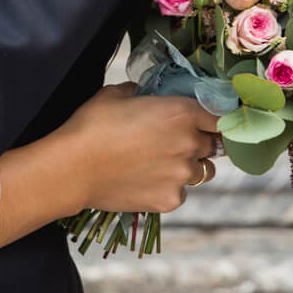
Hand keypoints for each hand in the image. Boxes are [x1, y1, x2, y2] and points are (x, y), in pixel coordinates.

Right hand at [56, 83, 222, 215]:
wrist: (72, 168)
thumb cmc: (91, 126)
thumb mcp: (114, 95)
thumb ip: (138, 92)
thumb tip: (140, 94)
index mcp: (181, 113)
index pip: (220, 116)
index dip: (214, 119)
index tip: (207, 121)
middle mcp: (189, 144)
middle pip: (213, 145)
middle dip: (198, 142)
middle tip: (173, 142)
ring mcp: (182, 175)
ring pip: (201, 171)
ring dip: (187, 166)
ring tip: (158, 163)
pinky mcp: (170, 200)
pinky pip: (180, 192)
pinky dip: (169, 187)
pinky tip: (144, 180)